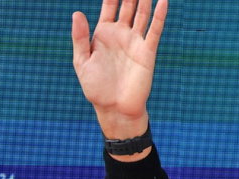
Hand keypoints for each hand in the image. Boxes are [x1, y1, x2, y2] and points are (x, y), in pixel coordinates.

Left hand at [71, 0, 167, 139]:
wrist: (114, 108)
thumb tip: (77, 13)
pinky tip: (162, 1)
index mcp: (103, 34)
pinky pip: (155, 30)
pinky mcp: (147, 50)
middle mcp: (121, 34)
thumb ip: (80, 37)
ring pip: (142, 13)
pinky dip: (159, 15)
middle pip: (127, 5)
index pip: (109, 6)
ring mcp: (135, 41)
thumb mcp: (82, 62)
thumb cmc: (95, 87)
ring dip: (144, 0)